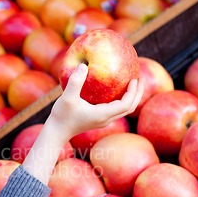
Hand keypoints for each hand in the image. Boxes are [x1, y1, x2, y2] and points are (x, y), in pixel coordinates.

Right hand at [22, 63, 143, 184]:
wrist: (57, 131)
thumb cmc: (62, 115)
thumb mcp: (67, 97)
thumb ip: (75, 81)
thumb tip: (84, 65)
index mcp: (102, 114)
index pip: (126, 105)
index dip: (133, 92)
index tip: (134, 79)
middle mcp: (106, 119)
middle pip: (130, 108)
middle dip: (138, 94)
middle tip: (140, 78)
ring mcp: (103, 120)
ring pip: (125, 110)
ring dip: (132, 97)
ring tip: (133, 82)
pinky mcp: (99, 119)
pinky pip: (117, 109)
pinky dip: (122, 99)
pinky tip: (117, 89)